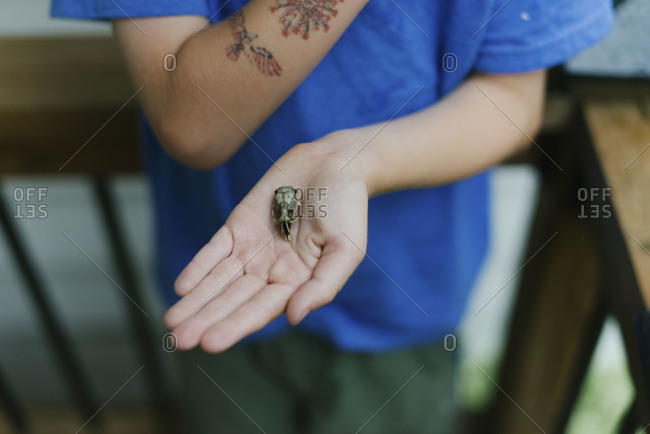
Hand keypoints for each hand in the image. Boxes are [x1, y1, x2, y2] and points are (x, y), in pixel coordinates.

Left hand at [163, 133, 368, 352]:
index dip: (235, 325)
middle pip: (233, 300)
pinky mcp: (239, 226)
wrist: (334, 164)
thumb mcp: (346, 248)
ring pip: (218, 279)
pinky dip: (198, 267)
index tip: (210, 343)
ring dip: (196, 300)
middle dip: (206, 319)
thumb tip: (294, 316)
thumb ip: (324, 285)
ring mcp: (252, 249)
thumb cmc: (347, 207)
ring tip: (171, 321)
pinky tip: (181, 287)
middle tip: (179, 340)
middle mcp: (271, 270)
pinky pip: (214, 250)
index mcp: (297, 281)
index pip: (261, 309)